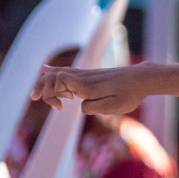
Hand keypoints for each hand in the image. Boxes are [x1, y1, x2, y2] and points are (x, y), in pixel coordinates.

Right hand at [34, 64, 150, 114]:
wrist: (142, 79)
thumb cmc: (130, 94)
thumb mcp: (113, 107)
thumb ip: (92, 107)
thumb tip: (79, 106)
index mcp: (87, 85)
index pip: (57, 81)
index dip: (51, 93)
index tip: (62, 107)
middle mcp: (83, 77)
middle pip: (53, 76)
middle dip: (41, 87)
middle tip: (37, 100)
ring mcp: (85, 75)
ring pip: (58, 73)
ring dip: (45, 82)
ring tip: (36, 94)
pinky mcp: (89, 76)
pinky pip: (66, 72)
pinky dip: (54, 75)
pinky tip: (45, 70)